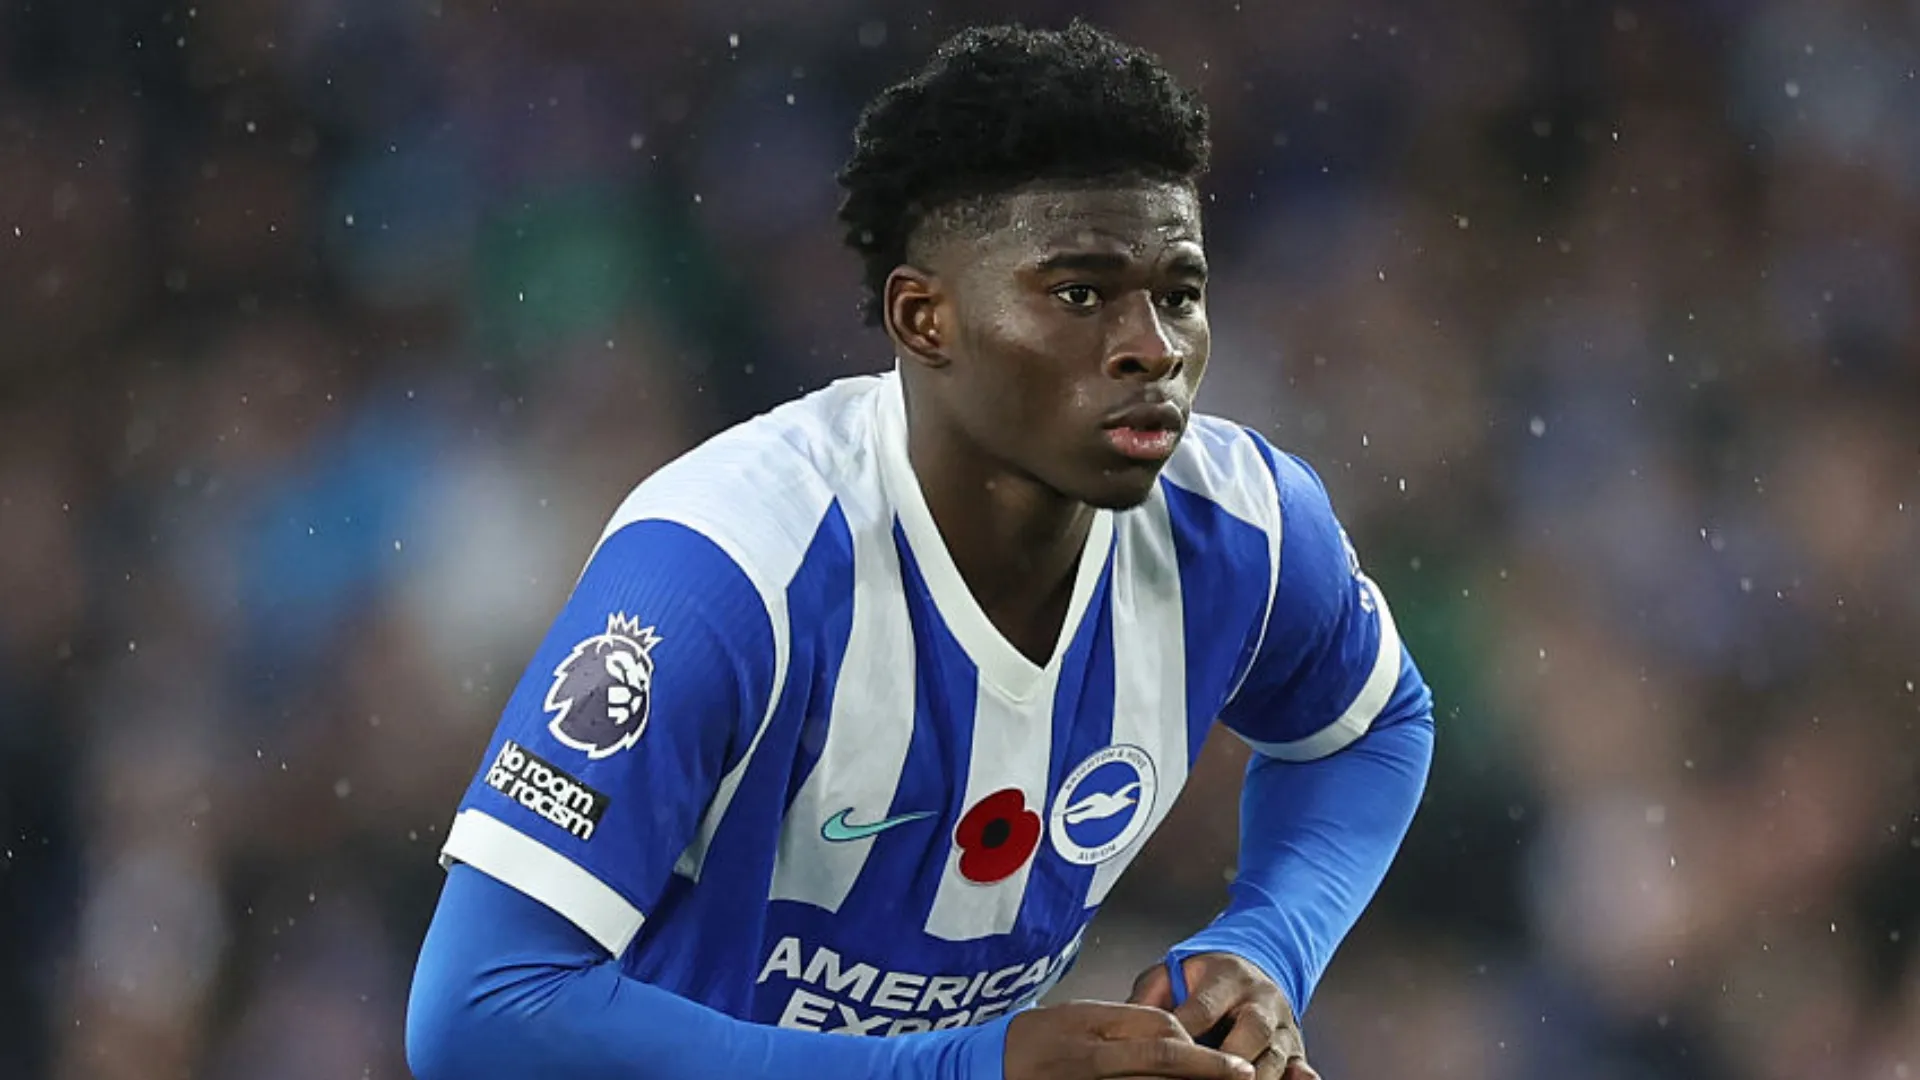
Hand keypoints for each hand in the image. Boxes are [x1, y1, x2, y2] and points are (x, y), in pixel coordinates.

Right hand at [1004, 1000, 1255, 1079]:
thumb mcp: (1082, 1015)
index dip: (1201, 1055)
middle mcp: (1095, 1068)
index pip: (1161, 1040)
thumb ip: (1129, 1023)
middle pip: (1163, 1069)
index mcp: (1096, 1036)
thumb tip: (1177, 1029)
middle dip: (1207, 1076)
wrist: (987, 1067)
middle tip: (1246, 1079)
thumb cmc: (1039, 1037)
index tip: (1235, 1067)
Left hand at [1128, 954, 1318, 1079]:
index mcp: (1227, 977)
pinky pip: (1302, 1065)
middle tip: (1205, 1076)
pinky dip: (1300, 1078)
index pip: (1203, 1008)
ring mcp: (1282, 1024)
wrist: (1251, 969)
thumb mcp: (1172, 974)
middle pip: (1253, 1029)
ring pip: (1277, 1054)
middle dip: (1232, 1058)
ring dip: (1259, 1076)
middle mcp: (1261, 999)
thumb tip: (1124, 1019)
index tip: (1165, 1053)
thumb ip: (1150, 995)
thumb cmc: (1203, 979)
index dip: (1185, 1034)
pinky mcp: (1296, 1047)